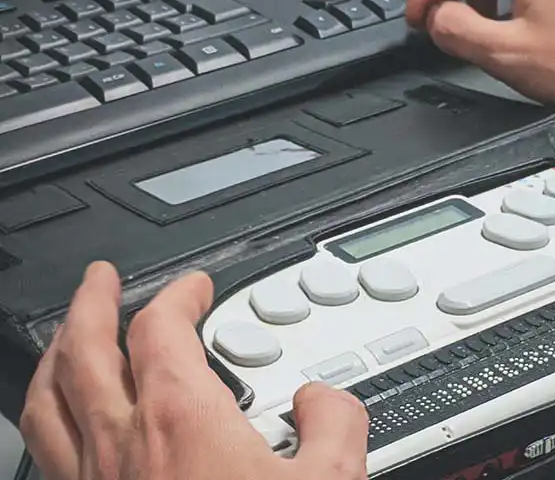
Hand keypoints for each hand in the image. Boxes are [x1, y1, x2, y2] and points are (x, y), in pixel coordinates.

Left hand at [20, 261, 368, 479]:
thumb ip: (336, 421)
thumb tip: (321, 398)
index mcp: (183, 420)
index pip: (162, 328)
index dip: (179, 295)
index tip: (196, 288)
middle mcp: (124, 444)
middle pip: (86, 348)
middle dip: (93, 303)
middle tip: (102, 279)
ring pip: (50, 397)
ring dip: (58, 352)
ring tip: (70, 334)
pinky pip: (45, 448)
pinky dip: (49, 412)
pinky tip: (63, 418)